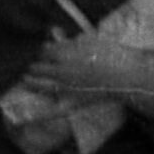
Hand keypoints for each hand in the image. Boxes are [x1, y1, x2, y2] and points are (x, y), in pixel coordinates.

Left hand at [19, 28, 153, 103]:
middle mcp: (60, 70)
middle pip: (37, 66)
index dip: (41, 49)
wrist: (127, 76)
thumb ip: (70, 39)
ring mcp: (64, 88)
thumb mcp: (90, 40)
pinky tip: (26, 119)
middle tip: (30, 63)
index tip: (42, 50)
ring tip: (25, 78)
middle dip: (32, 63)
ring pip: (39, 84)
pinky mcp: (72, 102)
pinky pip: (52, 111)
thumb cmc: (112, 54)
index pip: (43, 50)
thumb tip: (54, 34)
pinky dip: (39, 115)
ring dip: (29, 80)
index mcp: (65, 53)